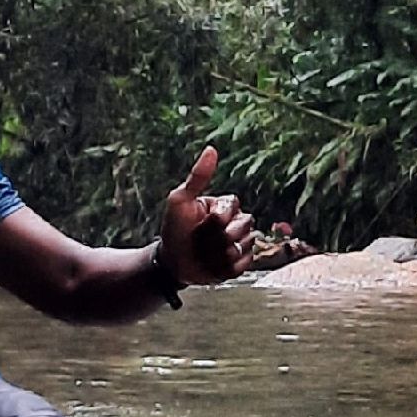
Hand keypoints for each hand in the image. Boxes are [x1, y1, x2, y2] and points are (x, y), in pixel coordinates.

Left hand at [158, 146, 254, 286]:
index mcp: (223, 206)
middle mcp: (235, 222)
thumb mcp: (180, 200)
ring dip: (221, 252)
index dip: (219, 216)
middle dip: (220, 235)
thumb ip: (197, 176)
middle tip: (201, 239)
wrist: (171, 262)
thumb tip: (211, 149)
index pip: (234, 205)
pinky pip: (244, 263)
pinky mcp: (239, 263)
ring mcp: (239, 243)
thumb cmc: (174, 229)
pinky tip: (213, 264)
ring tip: (205, 253)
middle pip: (244, 225)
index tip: (202, 221)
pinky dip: (227, 266)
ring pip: (245, 245)